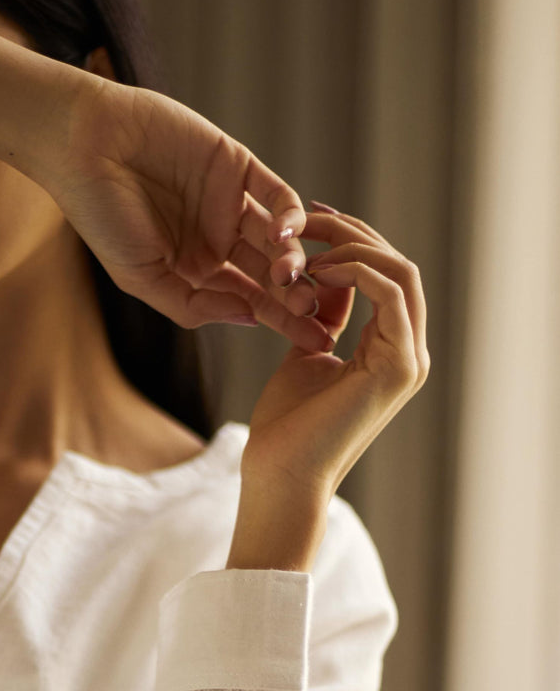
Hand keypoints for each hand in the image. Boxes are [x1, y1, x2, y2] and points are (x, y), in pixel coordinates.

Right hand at [47, 74, 330, 349]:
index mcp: (195, 271)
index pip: (250, 301)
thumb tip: (248, 317)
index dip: (283, 323)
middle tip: (313, 314)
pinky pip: (276, 193)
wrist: (84, 146)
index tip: (317, 344)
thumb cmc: (101, 216)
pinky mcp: (237, 164)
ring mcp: (229, 202)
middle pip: (271, 274)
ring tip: (292, 279)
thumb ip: (192, 303)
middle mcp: (217, 239)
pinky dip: (289, 215)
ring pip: (279, 238)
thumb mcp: (141, 277)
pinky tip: (284, 235)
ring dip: (293, 261)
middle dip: (296, 297)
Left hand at [228, 205, 428, 566]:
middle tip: (307, 214)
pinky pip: (390, 293)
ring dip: (353, 247)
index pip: (385, 275)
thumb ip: (321, 318)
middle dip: (352, 233)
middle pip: (398, 265)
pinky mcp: (399, 367)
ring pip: (401, 272)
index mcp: (390, 349)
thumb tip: (320, 280)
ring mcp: (410, 360)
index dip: (350, 241)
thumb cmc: (285, 428)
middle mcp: (409, 352)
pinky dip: (355, 271)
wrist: (280, 476)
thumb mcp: (304, 355)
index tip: (308, 220)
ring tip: (306, 244)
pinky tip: (315, 272)